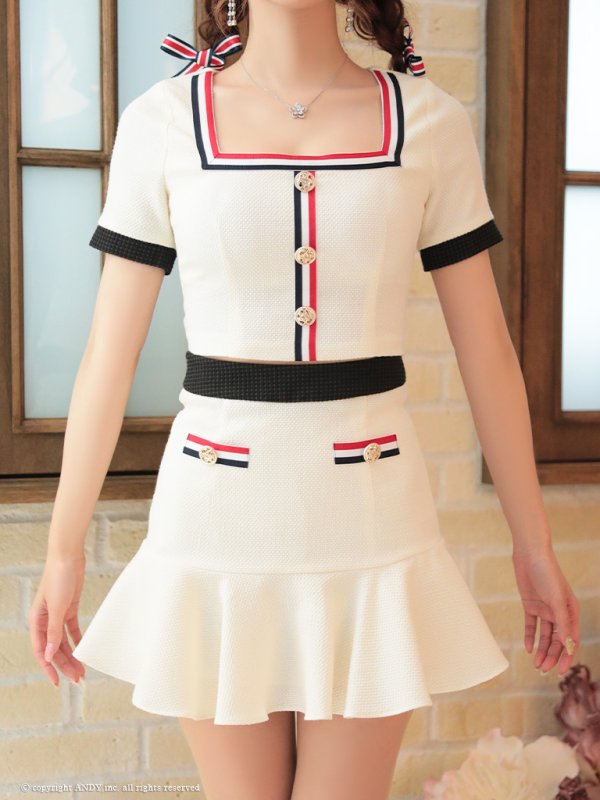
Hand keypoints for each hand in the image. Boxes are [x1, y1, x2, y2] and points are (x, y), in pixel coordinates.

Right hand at [28, 553, 86, 685]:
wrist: (68, 557)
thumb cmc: (59, 578)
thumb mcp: (58, 608)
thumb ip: (54, 632)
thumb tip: (50, 655)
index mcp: (37, 621)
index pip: (42, 651)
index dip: (49, 668)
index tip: (57, 682)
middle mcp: (45, 620)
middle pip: (54, 649)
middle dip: (64, 665)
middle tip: (77, 679)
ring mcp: (57, 615)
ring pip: (63, 641)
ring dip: (72, 655)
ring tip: (82, 670)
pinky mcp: (69, 608)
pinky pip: (71, 629)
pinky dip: (77, 640)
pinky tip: (83, 650)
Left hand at [512, 547, 579, 676]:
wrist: (530, 555)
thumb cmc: (548, 574)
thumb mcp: (557, 600)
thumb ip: (563, 623)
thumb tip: (568, 646)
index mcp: (571, 611)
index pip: (570, 639)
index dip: (566, 656)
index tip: (561, 671)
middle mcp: (559, 612)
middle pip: (557, 640)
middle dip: (551, 656)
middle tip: (543, 670)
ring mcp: (544, 609)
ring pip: (544, 635)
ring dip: (541, 650)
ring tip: (536, 664)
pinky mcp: (531, 605)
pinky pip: (531, 625)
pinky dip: (530, 636)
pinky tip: (528, 648)